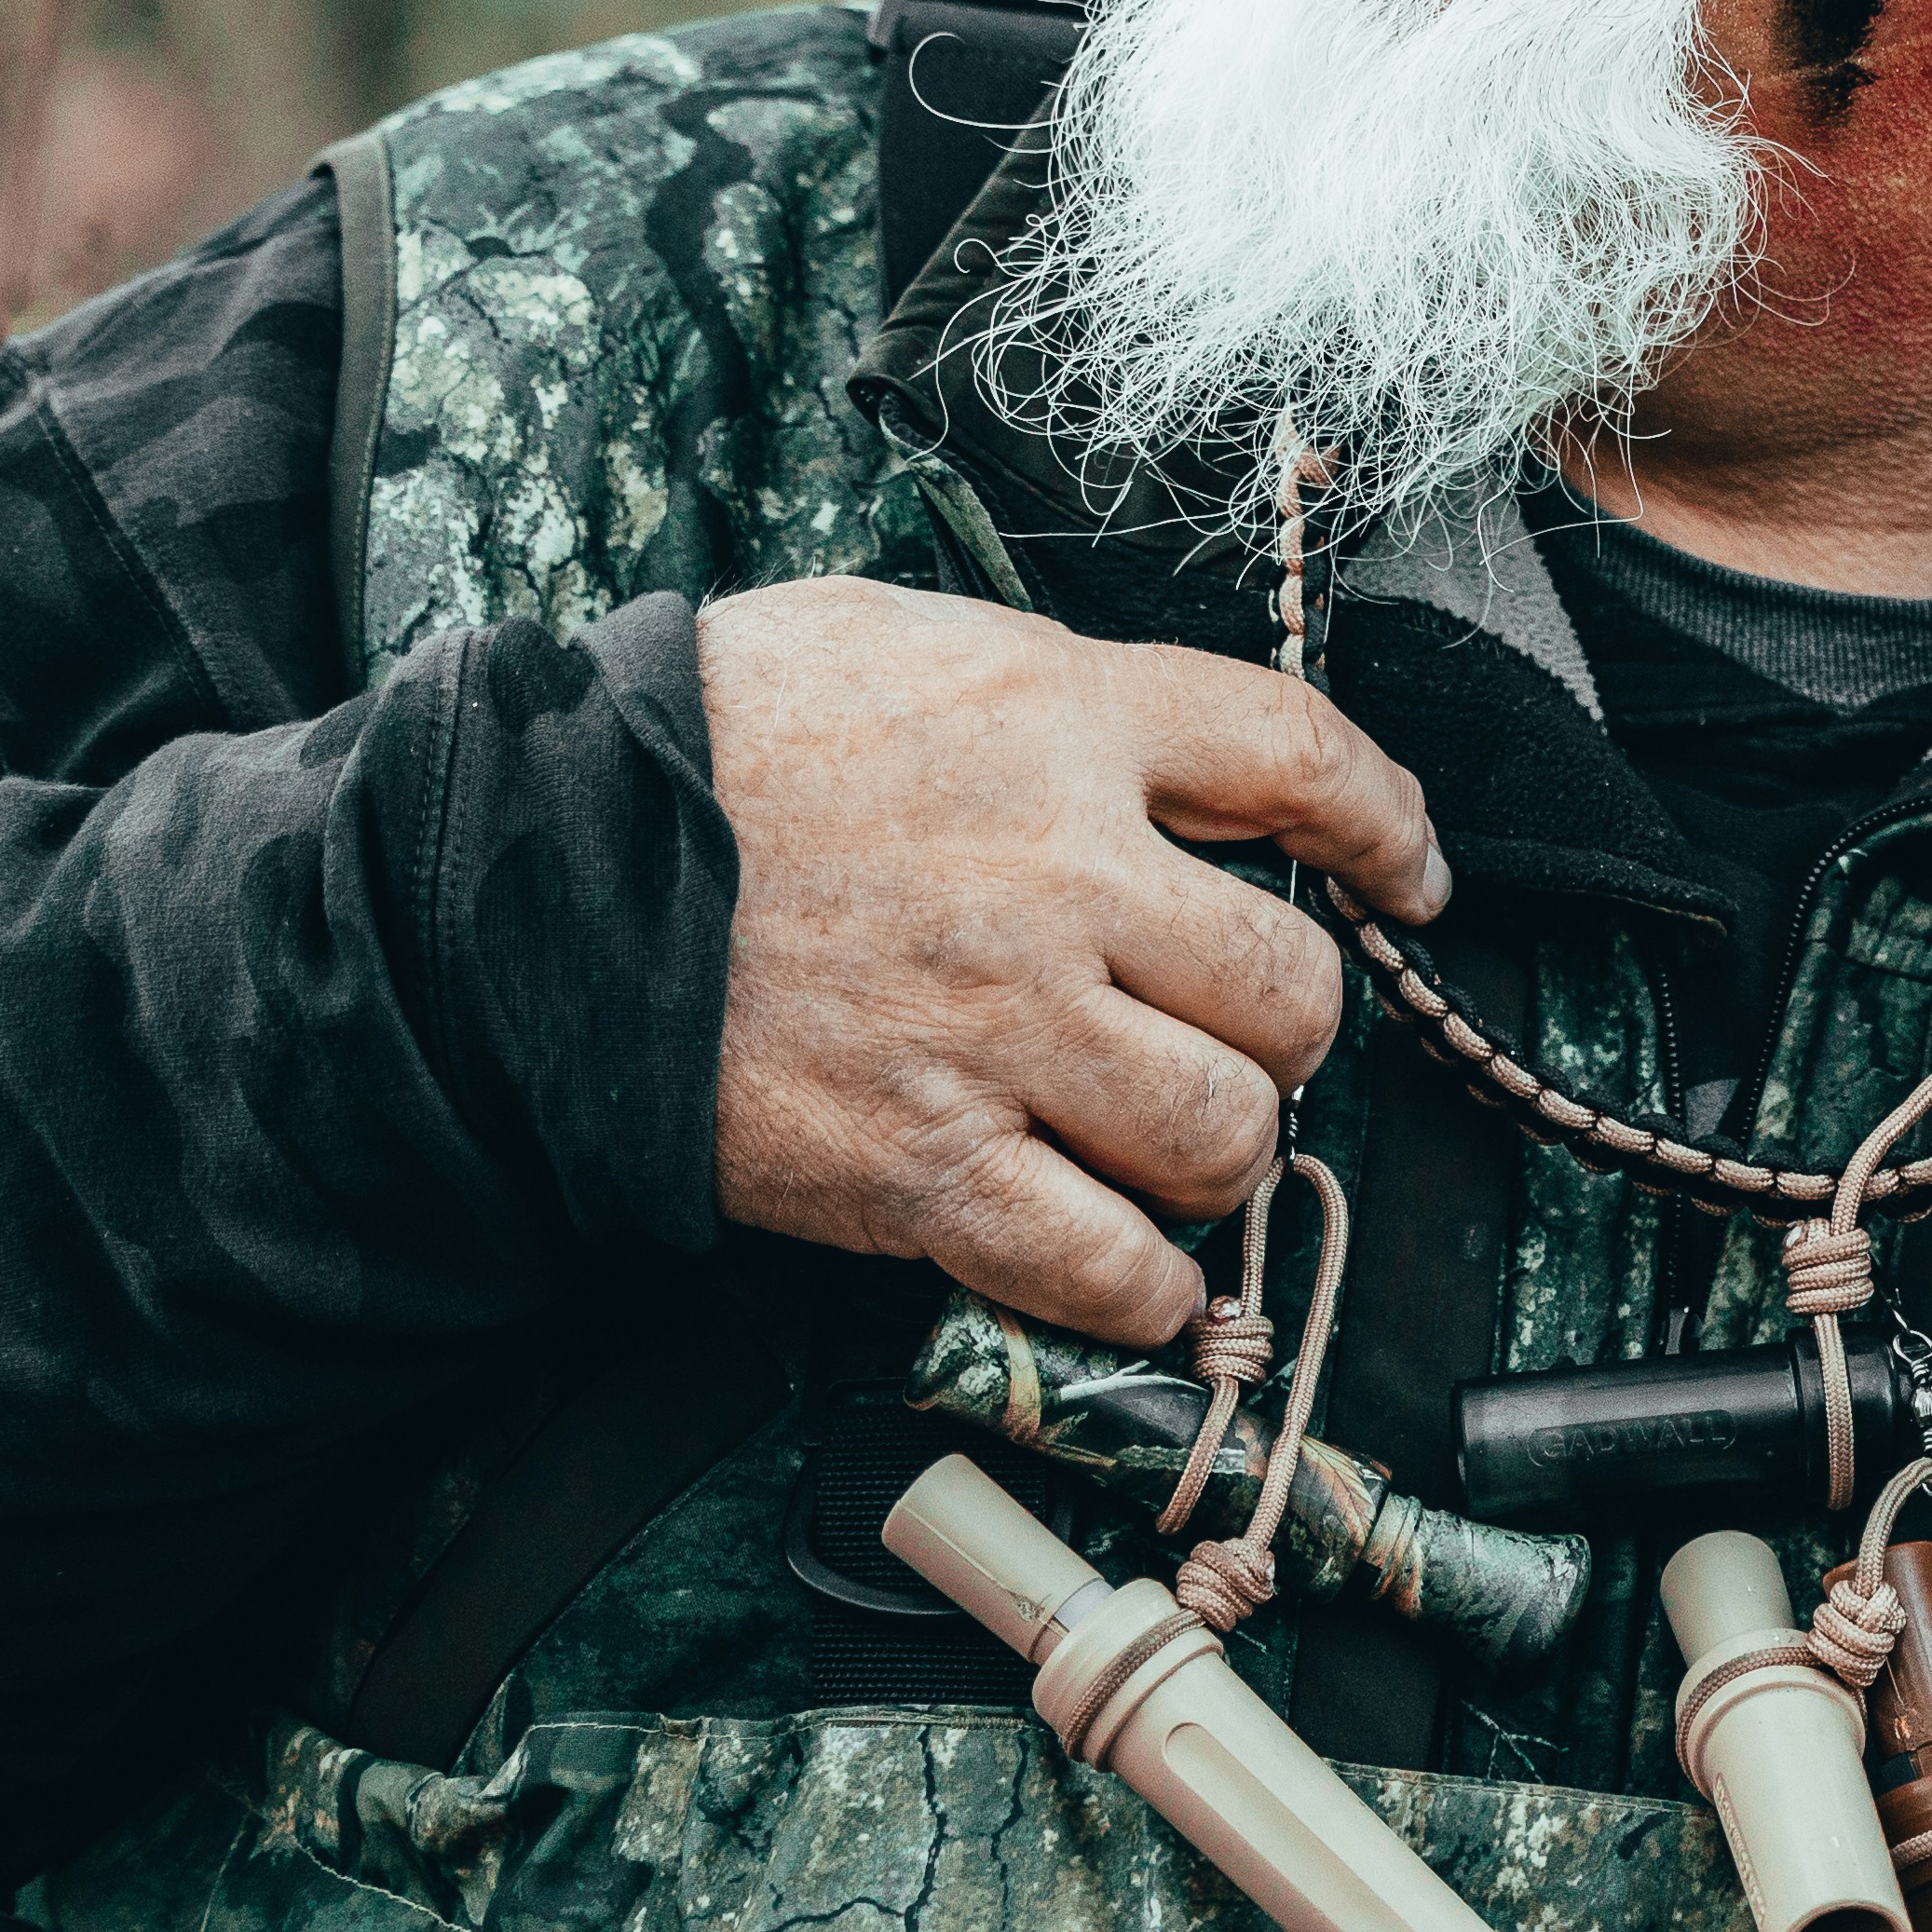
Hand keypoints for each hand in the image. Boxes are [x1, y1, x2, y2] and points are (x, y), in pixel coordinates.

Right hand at [701, 576, 1451, 1341]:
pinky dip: (1142, 1286)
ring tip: (1173, 1132)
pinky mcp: (918, 1167)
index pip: (1304, 758)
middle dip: (1288, 1021)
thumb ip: (1057, 694)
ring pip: (1224, 1132)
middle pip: (1292, 984)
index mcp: (1062, 721)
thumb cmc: (705, 743)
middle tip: (1236, 1027)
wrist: (521, 877)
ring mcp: (995, 1031)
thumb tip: (1168, 745)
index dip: (1388, 826)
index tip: (1411, 875)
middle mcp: (1058, 877)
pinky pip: (1103, 1265)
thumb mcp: (903, 645)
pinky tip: (1132, 1265)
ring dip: (1221, 1147)